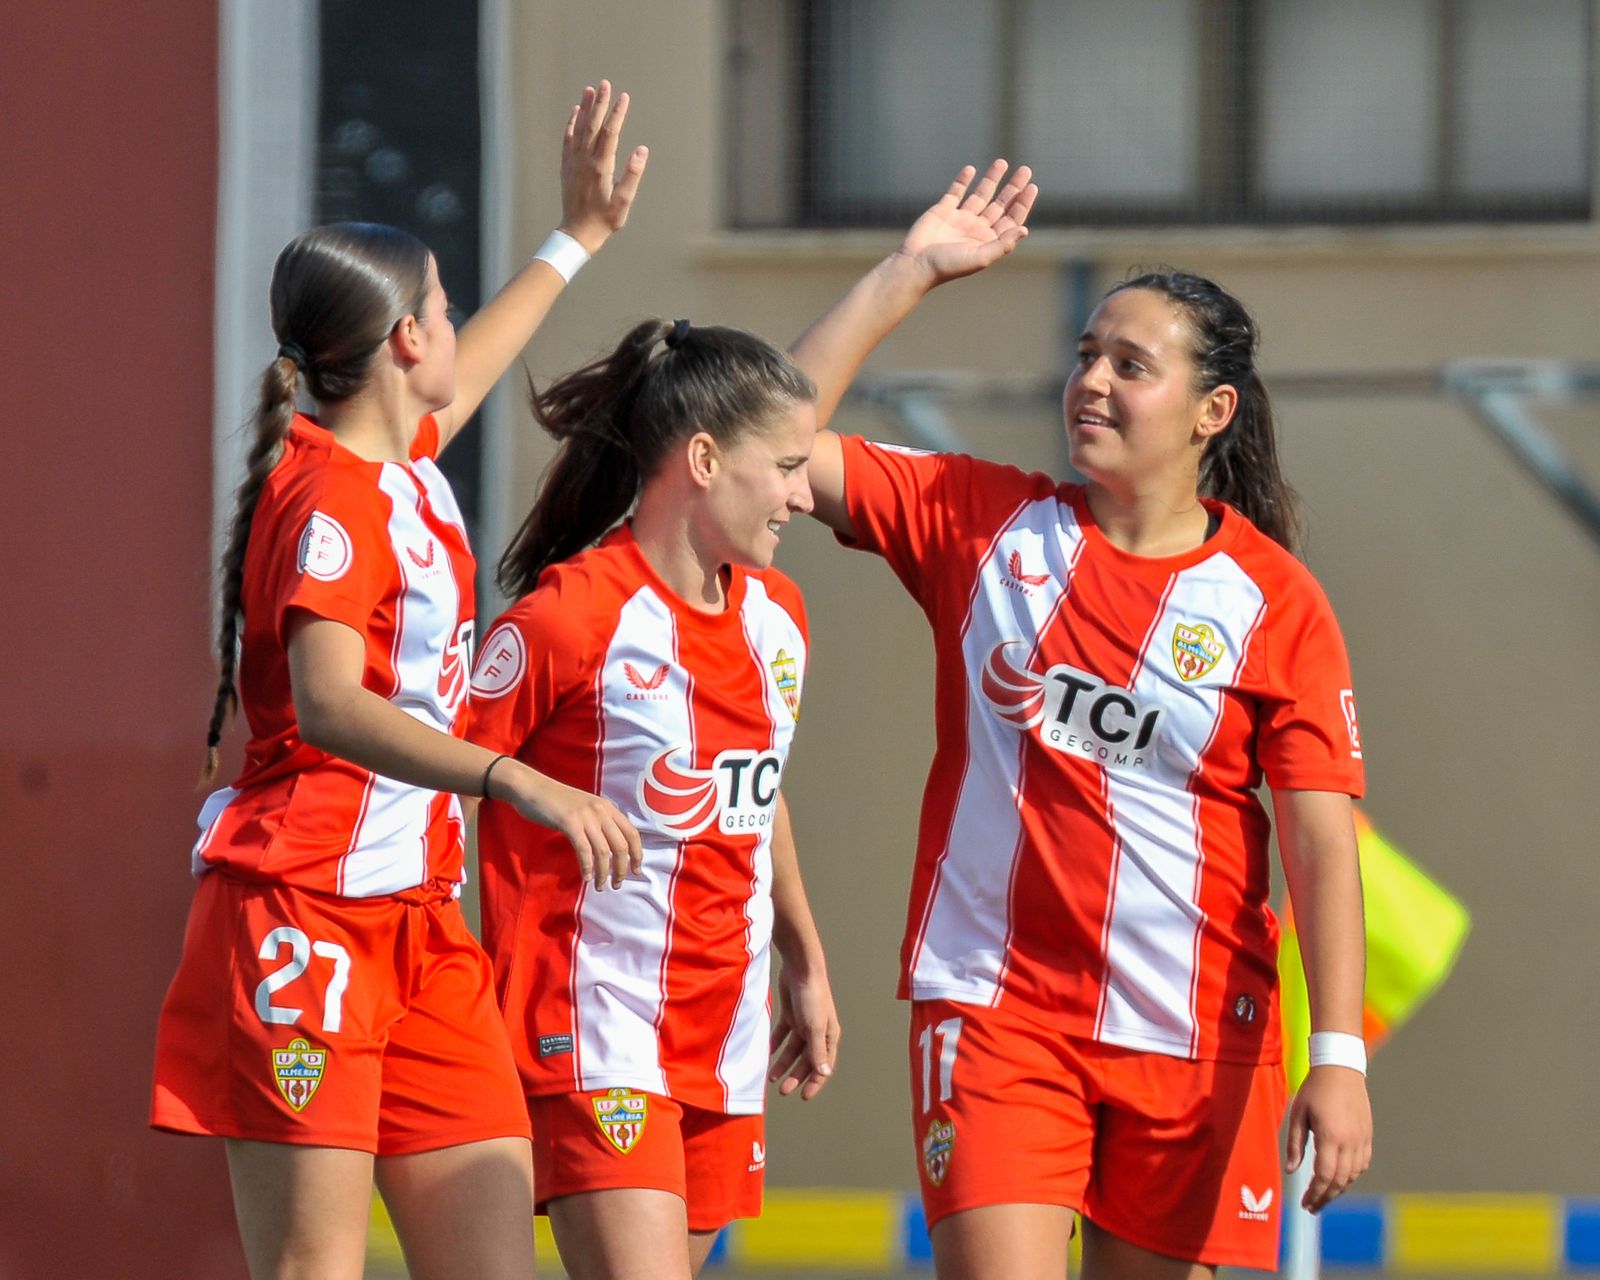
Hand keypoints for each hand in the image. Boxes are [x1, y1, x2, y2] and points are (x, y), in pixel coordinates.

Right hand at [504, 765, 643, 889]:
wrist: (531, 786)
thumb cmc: (556, 800)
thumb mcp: (585, 807)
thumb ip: (599, 822)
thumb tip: (610, 847)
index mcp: (608, 807)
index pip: (632, 833)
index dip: (637, 855)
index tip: (636, 871)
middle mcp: (601, 810)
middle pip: (621, 845)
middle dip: (622, 869)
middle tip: (617, 884)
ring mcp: (586, 816)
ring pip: (603, 851)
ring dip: (604, 873)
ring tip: (600, 886)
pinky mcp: (569, 822)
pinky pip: (584, 850)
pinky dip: (587, 867)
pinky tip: (586, 877)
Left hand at [559, 80, 648, 253]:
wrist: (577, 233)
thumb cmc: (605, 220)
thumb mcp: (624, 201)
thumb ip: (632, 175)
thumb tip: (642, 150)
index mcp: (600, 167)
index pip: (610, 133)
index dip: (617, 113)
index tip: (624, 96)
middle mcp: (584, 160)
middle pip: (593, 125)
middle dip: (600, 103)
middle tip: (605, 83)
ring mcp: (573, 162)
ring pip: (579, 129)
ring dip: (585, 108)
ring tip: (590, 89)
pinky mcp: (567, 167)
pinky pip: (568, 139)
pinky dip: (571, 124)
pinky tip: (575, 111)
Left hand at [767, 962, 839, 1100]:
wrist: (801, 968)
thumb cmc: (812, 996)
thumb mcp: (814, 1026)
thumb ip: (817, 1050)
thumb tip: (824, 1073)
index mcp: (829, 1036)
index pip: (823, 1065)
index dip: (815, 1082)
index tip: (803, 1096)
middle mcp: (818, 1031)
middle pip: (806, 1060)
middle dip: (795, 1075)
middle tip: (783, 1090)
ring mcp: (804, 1023)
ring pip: (793, 1049)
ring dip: (783, 1063)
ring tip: (772, 1077)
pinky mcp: (791, 1013)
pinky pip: (782, 1034)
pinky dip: (775, 1044)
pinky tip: (766, 1053)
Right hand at [893, 160, 1036, 288]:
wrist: (915, 264)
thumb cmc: (947, 266)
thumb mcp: (979, 257)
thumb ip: (1003, 244)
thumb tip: (1024, 230)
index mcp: (987, 240)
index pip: (1011, 219)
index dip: (1022, 203)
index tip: (1031, 187)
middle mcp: (976, 229)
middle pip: (1000, 204)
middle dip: (1013, 188)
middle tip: (1026, 170)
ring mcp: (960, 218)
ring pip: (980, 194)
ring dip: (992, 179)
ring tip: (1002, 162)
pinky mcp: (943, 211)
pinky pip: (955, 192)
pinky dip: (963, 181)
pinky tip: (971, 170)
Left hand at [1286, 1065, 1372, 1211]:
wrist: (1340, 1068)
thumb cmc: (1314, 1089)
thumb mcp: (1298, 1113)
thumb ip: (1295, 1144)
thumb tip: (1291, 1171)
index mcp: (1331, 1136)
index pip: (1324, 1175)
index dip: (1315, 1193)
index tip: (1305, 1204)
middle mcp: (1350, 1141)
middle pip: (1339, 1180)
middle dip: (1325, 1197)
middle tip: (1312, 1207)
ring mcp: (1362, 1139)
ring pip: (1353, 1175)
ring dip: (1338, 1188)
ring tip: (1323, 1195)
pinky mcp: (1368, 1135)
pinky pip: (1362, 1164)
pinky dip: (1351, 1176)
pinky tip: (1340, 1178)